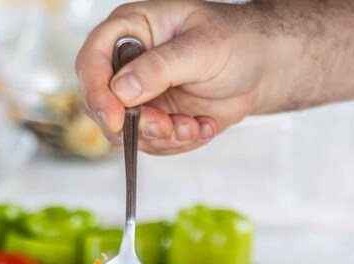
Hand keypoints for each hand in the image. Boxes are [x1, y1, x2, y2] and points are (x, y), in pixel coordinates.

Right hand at [76, 0, 271, 154]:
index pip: (92, 60)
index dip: (96, 91)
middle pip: (100, 103)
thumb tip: (121, 90)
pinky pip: (148, 143)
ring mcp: (137, 94)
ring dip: (160, 137)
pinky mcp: (151, 118)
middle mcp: (126, 63)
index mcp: (130, 29)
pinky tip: (201, 126)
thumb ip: (160, 67)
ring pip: (123, 131)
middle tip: (166, 127)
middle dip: (134, 124)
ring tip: (193, 126)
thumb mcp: (202, 47)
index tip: (116, 118)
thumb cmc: (236, 40)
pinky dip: (175, 143)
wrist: (262, 67)